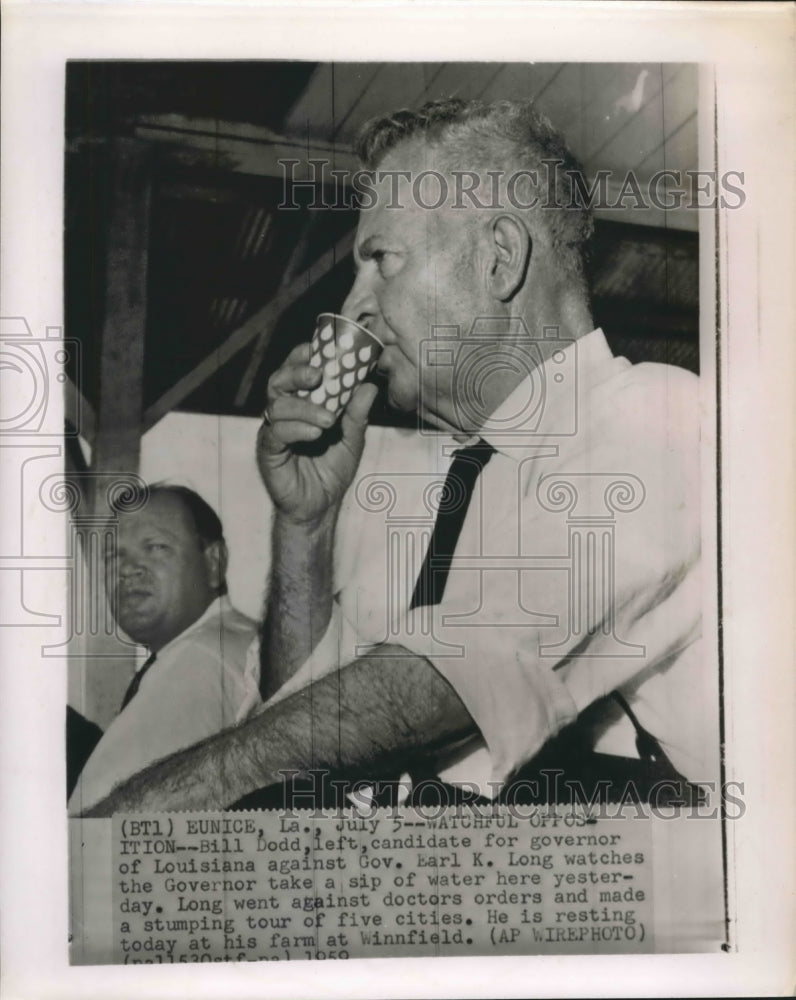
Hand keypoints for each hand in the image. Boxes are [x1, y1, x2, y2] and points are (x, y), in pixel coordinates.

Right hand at [256, 342, 377, 523]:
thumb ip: (357, 415)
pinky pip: (276, 433)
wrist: (319, 507)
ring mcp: (273, 430)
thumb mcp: (351, 440)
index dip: (302, 357)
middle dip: (296, 372)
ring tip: (328, 419)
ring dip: (304, 407)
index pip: (295, 371)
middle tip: (318, 375)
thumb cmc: (331, 470)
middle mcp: (283, 412)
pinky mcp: (268, 450)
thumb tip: (369, 386)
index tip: (317, 349)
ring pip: (277, 405)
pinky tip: (314, 433)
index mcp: (300, 403)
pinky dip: (296, 429)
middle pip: (279, 380)